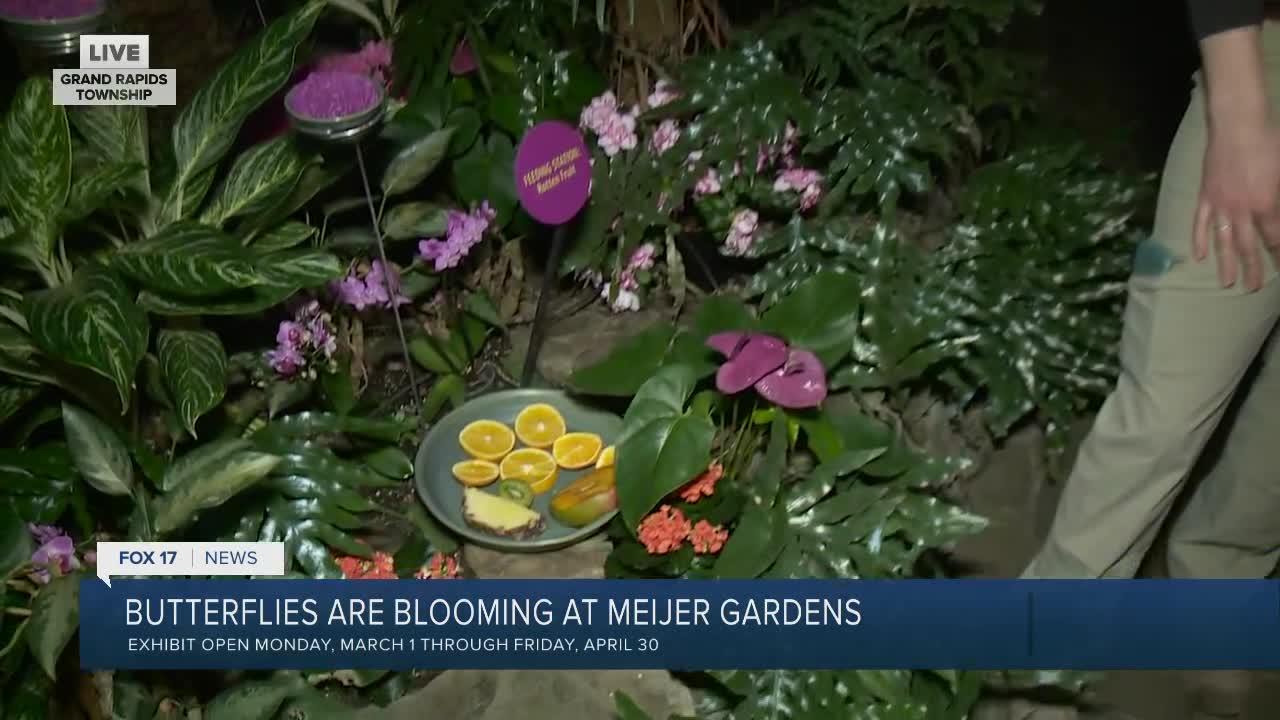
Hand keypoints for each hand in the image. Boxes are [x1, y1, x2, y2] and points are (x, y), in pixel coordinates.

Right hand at [1194, 120, 1279, 289]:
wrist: (1238, 125)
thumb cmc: (1269, 144)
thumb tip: (1278, 219)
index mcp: (1266, 205)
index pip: (1274, 238)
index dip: (1279, 255)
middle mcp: (1242, 211)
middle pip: (1248, 246)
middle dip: (1253, 269)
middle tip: (1253, 288)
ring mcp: (1220, 206)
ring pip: (1223, 241)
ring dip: (1226, 263)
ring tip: (1226, 283)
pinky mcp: (1205, 197)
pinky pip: (1200, 223)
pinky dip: (1199, 240)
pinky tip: (1199, 256)